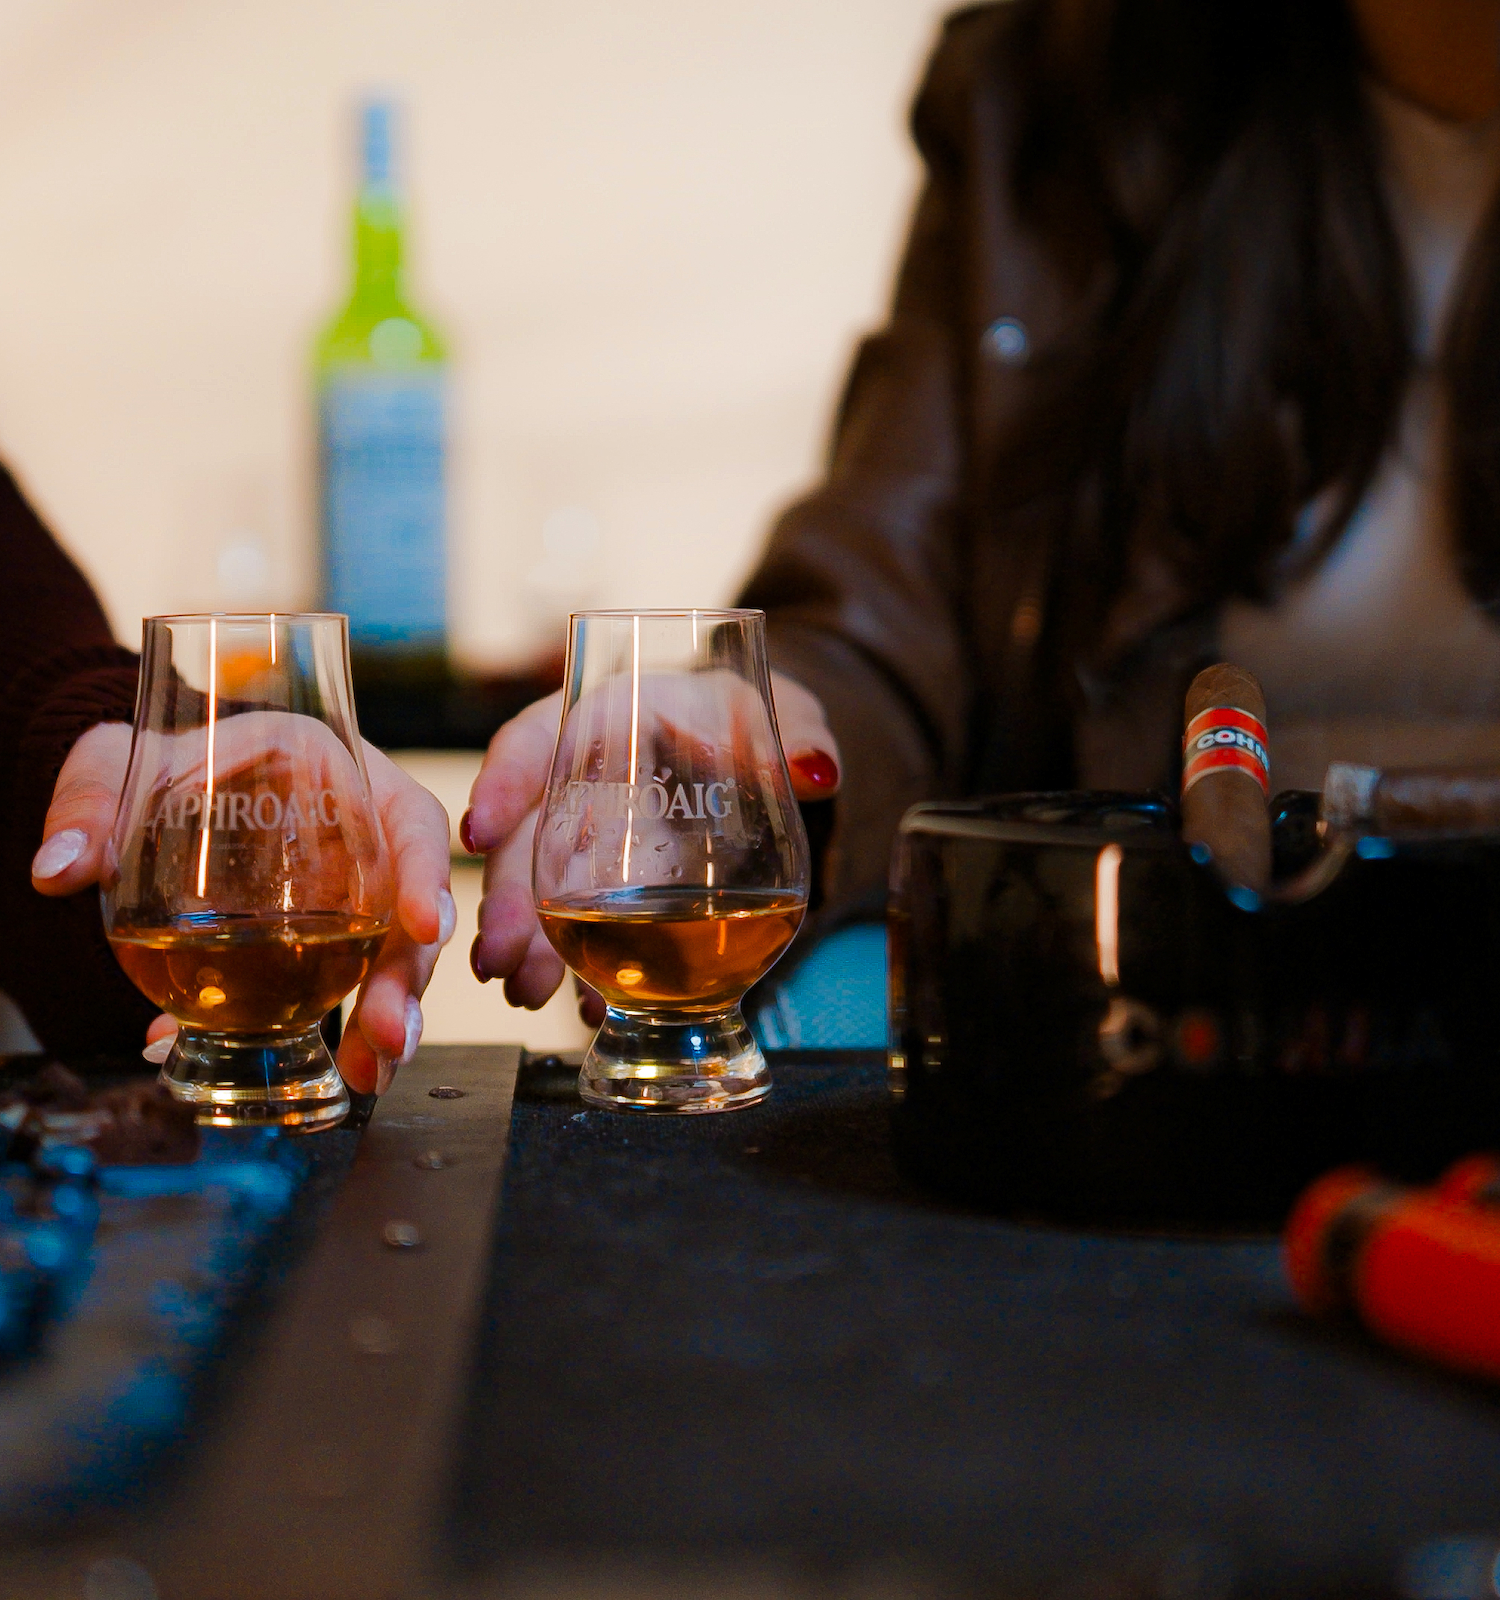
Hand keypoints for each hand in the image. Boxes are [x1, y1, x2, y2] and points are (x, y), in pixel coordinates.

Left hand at [31, 723, 454, 1095]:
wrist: (157, 789)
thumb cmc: (161, 758)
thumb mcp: (123, 761)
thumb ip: (90, 801)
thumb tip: (61, 867)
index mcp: (336, 773)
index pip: (411, 821)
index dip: (426, 874)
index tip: (421, 926)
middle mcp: (361, 837)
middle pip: (410, 911)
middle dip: (407, 979)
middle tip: (389, 1035)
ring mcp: (351, 894)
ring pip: (393, 959)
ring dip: (389, 1018)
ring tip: (370, 1070)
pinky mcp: (328, 940)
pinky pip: (346, 986)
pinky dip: (334, 1031)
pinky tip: (319, 1067)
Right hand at [463, 670, 839, 1020]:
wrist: (770, 760)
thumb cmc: (761, 725)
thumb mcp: (786, 715)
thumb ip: (802, 736)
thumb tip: (816, 770)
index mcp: (615, 713)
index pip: (542, 735)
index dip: (505, 780)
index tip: (479, 829)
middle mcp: (589, 775)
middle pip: (532, 830)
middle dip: (508, 896)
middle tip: (497, 951)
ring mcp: (596, 834)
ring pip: (544, 886)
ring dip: (528, 942)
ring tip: (522, 989)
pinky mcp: (611, 884)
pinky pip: (586, 927)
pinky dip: (583, 968)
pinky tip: (581, 1006)